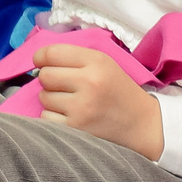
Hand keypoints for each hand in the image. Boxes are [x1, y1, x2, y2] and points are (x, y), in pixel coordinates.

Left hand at [32, 44, 164, 159]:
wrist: (142, 125)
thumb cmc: (118, 90)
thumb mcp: (105, 64)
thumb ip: (74, 57)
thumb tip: (38, 59)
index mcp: (97, 62)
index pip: (52, 53)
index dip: (41, 57)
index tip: (41, 62)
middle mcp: (89, 83)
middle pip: (45, 75)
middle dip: (49, 79)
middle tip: (62, 85)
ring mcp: (82, 108)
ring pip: (43, 97)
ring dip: (52, 99)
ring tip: (71, 102)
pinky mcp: (76, 129)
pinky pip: (46, 117)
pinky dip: (53, 117)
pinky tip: (70, 116)